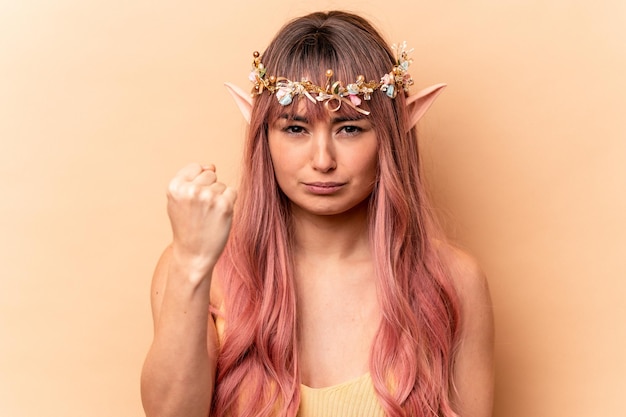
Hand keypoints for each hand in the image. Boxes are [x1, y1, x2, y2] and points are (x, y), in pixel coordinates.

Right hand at [166, 163, 236, 280]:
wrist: (193, 254)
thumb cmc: (187, 226)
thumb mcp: (179, 200)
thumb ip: (190, 179)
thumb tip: (212, 165)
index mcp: (174, 186)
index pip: (196, 168)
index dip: (197, 184)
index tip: (192, 202)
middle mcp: (190, 190)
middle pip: (210, 174)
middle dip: (208, 189)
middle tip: (201, 211)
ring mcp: (208, 197)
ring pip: (222, 185)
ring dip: (219, 198)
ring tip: (208, 216)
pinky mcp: (225, 205)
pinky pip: (232, 192)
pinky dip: (229, 204)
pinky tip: (219, 217)